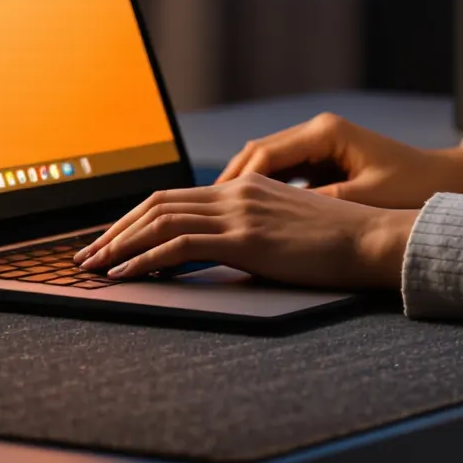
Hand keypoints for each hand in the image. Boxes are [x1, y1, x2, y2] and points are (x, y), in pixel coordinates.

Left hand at [73, 175, 422, 290]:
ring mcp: (240, 212)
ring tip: (95, 268)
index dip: (135, 219)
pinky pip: (180, 246)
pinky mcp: (246, 238)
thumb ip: (251, 235)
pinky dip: (145, 260)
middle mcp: (237, 191)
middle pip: (158, 204)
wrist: (375, 242)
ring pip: (161, 222)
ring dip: (120, 246)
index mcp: (245, 186)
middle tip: (87, 256)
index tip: (111, 241)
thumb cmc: (340, 246)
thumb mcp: (287, 233)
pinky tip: (125, 275)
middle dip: (116, 230)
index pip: (174, 198)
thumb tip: (219, 256)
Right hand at [215, 113, 462, 208]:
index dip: (235, 182)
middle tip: (202, 211)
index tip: (213, 206)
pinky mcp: (323, 157)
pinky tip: (246, 213)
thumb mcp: (361, 200)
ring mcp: (319, 142)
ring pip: (265, 162)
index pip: (265, 154)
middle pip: (257, 153)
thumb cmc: (410, 189)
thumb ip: (317, 204)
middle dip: (228, 183)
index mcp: (325, 133)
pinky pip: (281, 172)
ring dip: (242, 186)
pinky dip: (262, 189)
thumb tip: (272, 217)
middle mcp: (317, 131)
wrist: (445, 180)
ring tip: (216, 214)